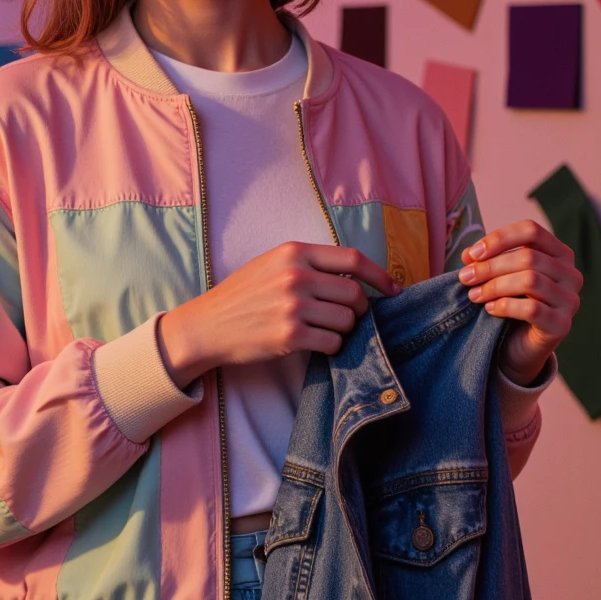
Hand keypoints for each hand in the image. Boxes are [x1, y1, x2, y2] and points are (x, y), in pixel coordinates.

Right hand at [157, 242, 398, 387]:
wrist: (207, 326)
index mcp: (294, 252)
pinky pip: (332, 343)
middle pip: (355, 293)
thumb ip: (309, 263)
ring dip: (343, 330)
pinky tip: (314, 344)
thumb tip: (356, 276)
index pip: (353, 259)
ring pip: (346, 320)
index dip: (380, 275)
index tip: (393, 289)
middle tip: (349, 317)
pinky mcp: (290, 336)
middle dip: (359, 309)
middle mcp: (295, 276)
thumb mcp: (272, 264)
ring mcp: (293, 306)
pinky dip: (331, 347)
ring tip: (323, 330)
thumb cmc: (242, 295)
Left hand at [458, 221, 581, 385]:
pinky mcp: (562, 325)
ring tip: (474, 294)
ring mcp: (570, 300)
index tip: (473, 254)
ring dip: (495, 286)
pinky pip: (532, 309)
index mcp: (559, 253)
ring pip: (531, 281)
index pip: (532, 231)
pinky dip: (506, 306)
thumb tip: (469, 255)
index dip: (499, 238)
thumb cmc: (511, 303)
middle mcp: (571, 274)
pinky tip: (490, 309)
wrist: (520, 346)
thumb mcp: (499, 277)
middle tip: (465, 277)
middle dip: (490, 266)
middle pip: (528, 257)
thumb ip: (485, 261)